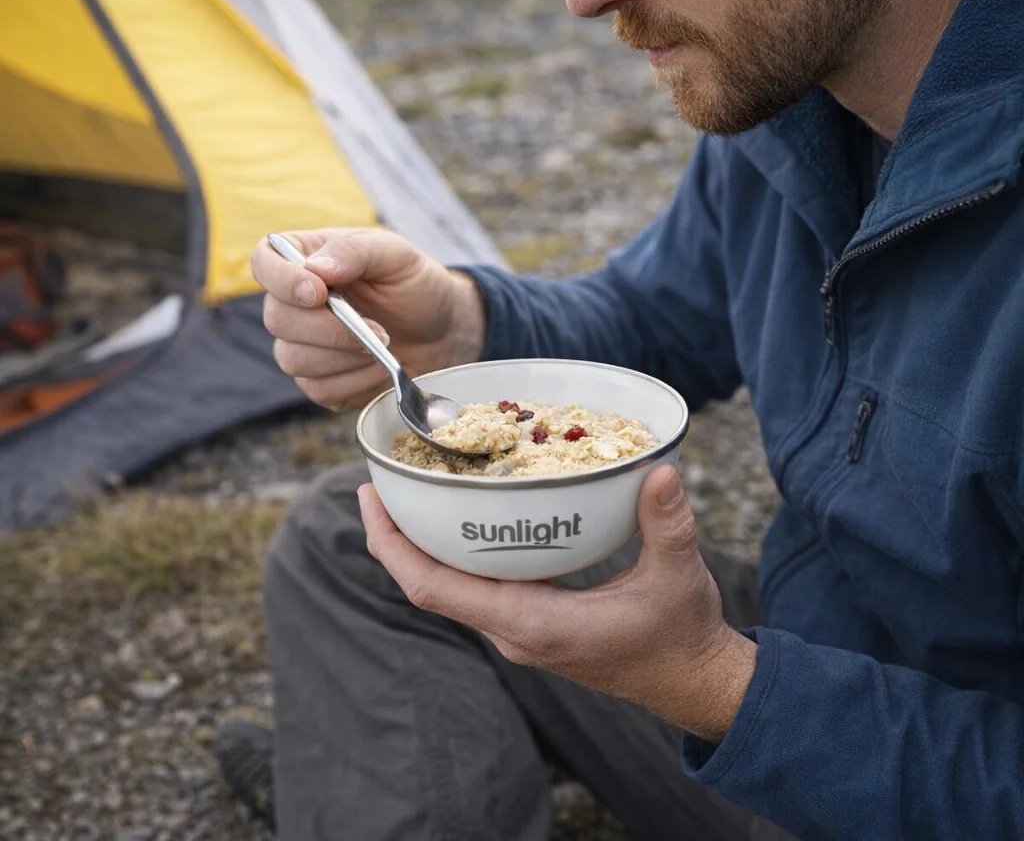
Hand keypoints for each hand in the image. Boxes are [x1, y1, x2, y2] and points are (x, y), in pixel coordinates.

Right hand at [251, 228, 485, 410]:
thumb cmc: (414, 284)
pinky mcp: (319, 380)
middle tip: (377, 328)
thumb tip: (315, 269)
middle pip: (276, 319)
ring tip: (384, 346)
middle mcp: (293, 302)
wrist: (441, 330)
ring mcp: (302, 344)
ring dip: (346, 357)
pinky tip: (380, 368)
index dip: (281, 280)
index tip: (318, 293)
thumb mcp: (395, 254)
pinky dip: (356, 381)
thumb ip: (356, 252)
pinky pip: (319, 389)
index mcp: (305, 259)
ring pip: (293, 360)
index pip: (264, 261)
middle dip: (329, 329)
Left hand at [359, 463, 756, 742]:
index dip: (393, 546)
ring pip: (449, 588)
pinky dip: (455, 554)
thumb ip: (667, 524)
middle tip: (378, 483)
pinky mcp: (531, 623)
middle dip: (395, 538)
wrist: (692, 684)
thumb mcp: (677, 577)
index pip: (436, 589)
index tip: (368, 501)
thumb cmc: (681, 637)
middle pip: (429, 585)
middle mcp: (513, 630)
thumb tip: (658, 471)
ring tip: (409, 493)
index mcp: (532, 623)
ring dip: (421, 546)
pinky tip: (461, 520)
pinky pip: (474, 589)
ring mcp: (519, 630)